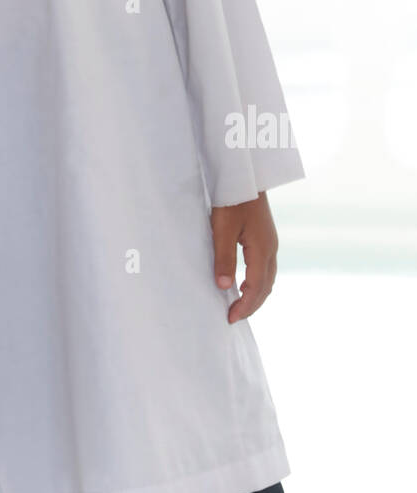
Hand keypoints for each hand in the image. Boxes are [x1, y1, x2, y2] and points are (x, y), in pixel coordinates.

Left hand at [210, 191, 277, 322]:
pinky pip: (266, 267)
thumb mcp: (222, 229)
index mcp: (262, 250)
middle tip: (234, 317)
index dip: (244, 306)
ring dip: (256, 294)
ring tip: (240, 304)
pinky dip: (258, 281)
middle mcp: (271, 249)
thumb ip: (224, 258)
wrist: (244, 174)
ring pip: (268, 277)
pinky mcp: (266, 236)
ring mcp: (271, 242)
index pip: (256, 288)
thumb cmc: (232, 199)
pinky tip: (245, 281)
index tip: (230, 318)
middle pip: (266, 286)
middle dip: (252, 305)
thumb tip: (224, 287)